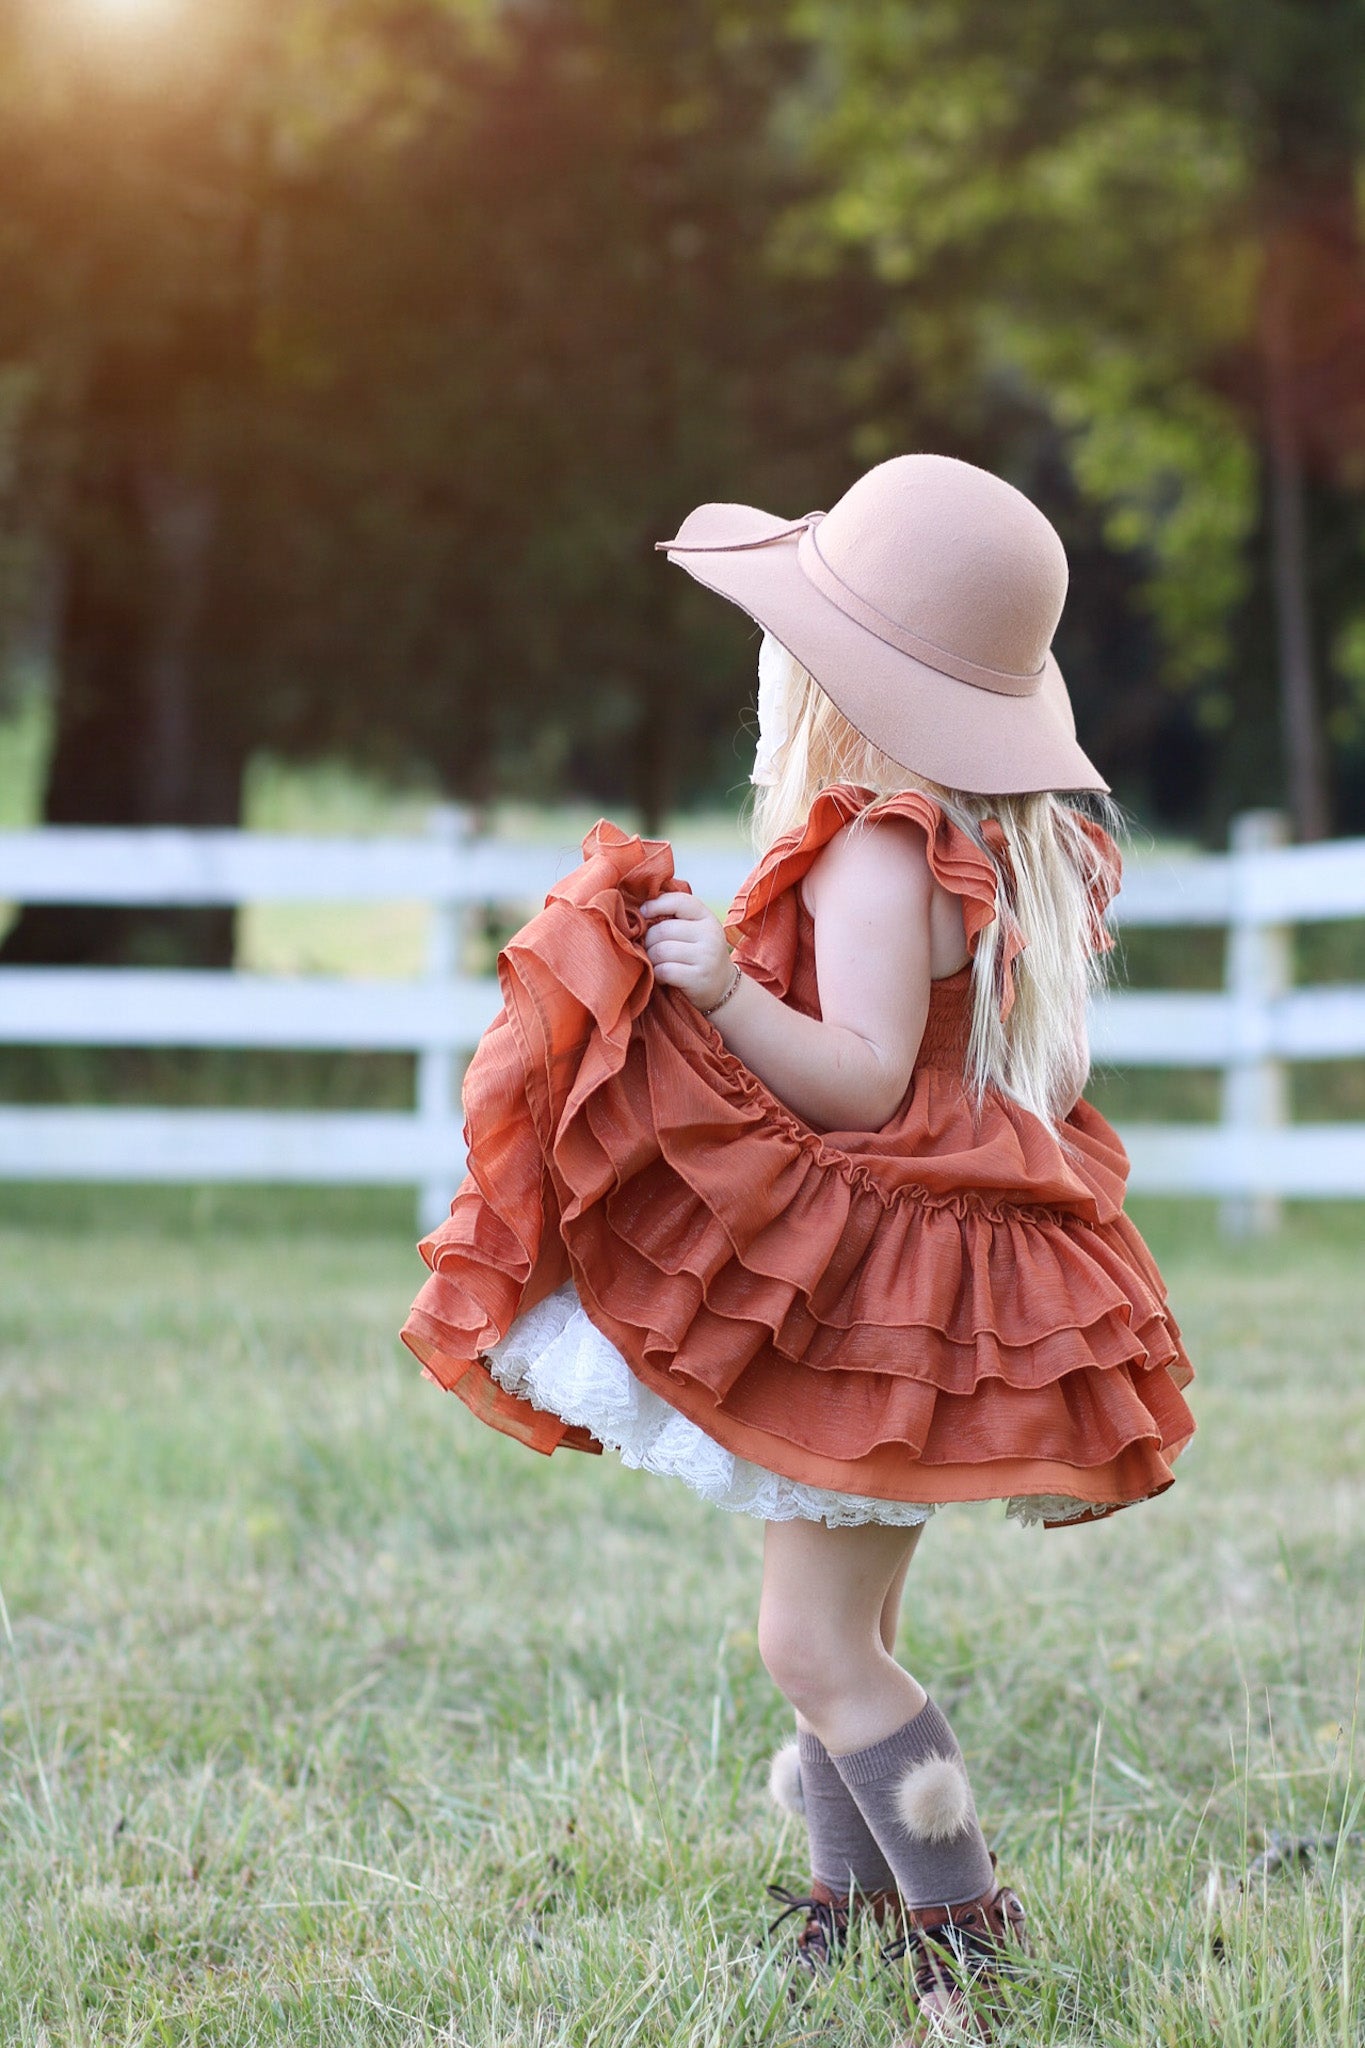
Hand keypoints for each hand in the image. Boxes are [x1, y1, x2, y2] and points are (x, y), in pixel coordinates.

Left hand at [639, 889, 735, 1010]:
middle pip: (663, 930)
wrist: (722, 986)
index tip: (644, 913)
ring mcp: (706, 956)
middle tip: (651, 949)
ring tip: (657, 963)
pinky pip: (664, 970)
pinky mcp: (698, 977)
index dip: (656, 905)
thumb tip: (642, 910)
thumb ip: (675, 917)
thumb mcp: (695, 930)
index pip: (678, 901)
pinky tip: (663, 976)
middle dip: (649, 940)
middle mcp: (709, 934)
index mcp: (706, 917)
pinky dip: (657, 974)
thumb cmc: (699, 954)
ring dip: (652, 958)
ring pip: (661, 951)